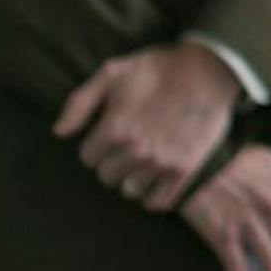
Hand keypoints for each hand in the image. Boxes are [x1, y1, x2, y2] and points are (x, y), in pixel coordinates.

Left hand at [54, 42, 238, 211]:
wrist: (210, 69)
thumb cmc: (158, 68)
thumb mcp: (112, 72)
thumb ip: (80, 102)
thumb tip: (60, 133)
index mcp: (115, 128)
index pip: (88, 157)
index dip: (98, 144)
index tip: (112, 133)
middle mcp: (136, 150)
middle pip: (107, 176)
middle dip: (114, 161)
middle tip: (130, 144)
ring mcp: (161, 162)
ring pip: (130, 190)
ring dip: (134, 176)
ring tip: (145, 157)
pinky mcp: (185, 169)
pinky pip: (157, 201)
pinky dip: (153, 194)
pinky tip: (157, 176)